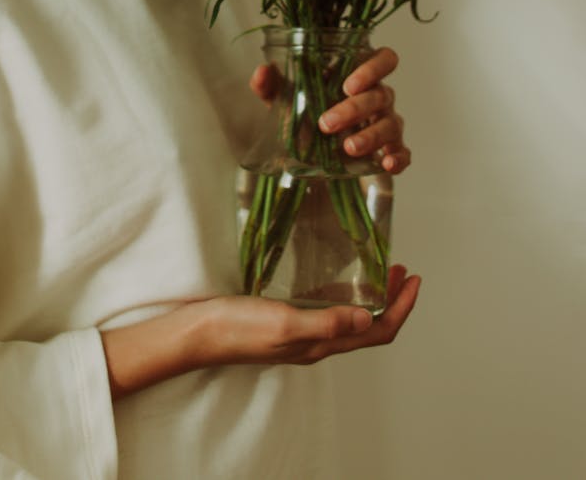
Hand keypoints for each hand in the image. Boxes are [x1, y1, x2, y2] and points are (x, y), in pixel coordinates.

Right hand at [202, 264, 419, 365]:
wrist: (199, 333)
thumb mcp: (285, 322)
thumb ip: (327, 321)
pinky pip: (328, 311)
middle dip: (393, 300)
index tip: (414, 280)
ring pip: (351, 318)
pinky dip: (345, 294)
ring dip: (371, 296)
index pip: (378, 331)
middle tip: (402, 270)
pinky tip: (338, 278)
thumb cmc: (238, 328)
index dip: (402, 308)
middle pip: (370, 326)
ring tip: (380, 270)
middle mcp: (318, 341)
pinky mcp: (286, 320)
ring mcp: (302, 332)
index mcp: (322, 343)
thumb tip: (369, 317)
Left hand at [250, 45, 410, 174]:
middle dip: (355, 109)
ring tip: (347, 148)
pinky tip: (387, 164)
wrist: (310, 154)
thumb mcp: (286, 101)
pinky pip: (404, 152)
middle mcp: (378, 97)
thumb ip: (273, 85)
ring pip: (392, 123)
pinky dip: (399, 157)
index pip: (383, 59)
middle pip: (380, 94)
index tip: (348, 85)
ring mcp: (387, 123)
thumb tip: (262, 72)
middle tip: (327, 123)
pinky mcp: (390, 150)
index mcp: (359, 76)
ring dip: (371, 135)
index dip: (372, 68)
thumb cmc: (306, 116)